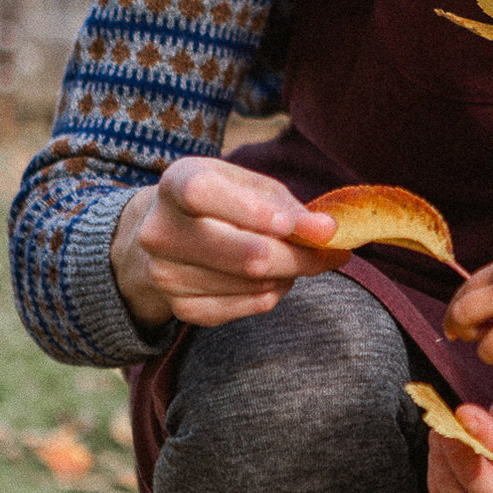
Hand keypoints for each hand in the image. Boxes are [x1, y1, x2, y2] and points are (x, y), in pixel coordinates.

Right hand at [110, 156, 345, 329]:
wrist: (171, 233)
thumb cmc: (222, 200)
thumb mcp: (248, 186)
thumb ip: (288, 206)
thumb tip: (327, 231)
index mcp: (175, 184)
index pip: (203, 195)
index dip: (250, 211)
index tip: (290, 223)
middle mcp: (160, 231)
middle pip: (246, 254)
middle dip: (299, 255)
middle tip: (332, 251)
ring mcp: (166, 274)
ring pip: (253, 283)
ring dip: (289, 273)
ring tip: (296, 257)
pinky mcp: (181, 309)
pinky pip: (246, 307)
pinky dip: (272, 293)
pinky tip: (276, 278)